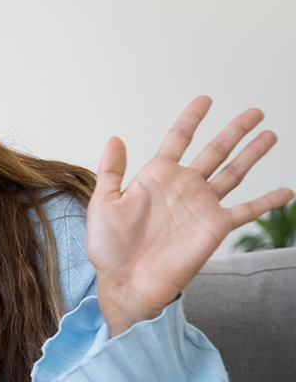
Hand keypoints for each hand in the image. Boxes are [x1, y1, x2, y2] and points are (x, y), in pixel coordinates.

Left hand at [87, 96, 293, 334]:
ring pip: (234, 172)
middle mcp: (183, 187)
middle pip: (215, 150)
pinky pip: (247, 211)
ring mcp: (202, 206)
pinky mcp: (215, 227)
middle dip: (234, 131)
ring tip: (270, 134)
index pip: (178, 139)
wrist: (126, 282)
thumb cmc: (109, 247)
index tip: (205, 99)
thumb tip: (115, 137)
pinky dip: (267, 201)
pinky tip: (287, 191)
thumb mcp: (103, 203)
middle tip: (255, 111)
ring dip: (253, 154)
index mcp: (156, 176)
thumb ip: (112, 170)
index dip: (191, 118)